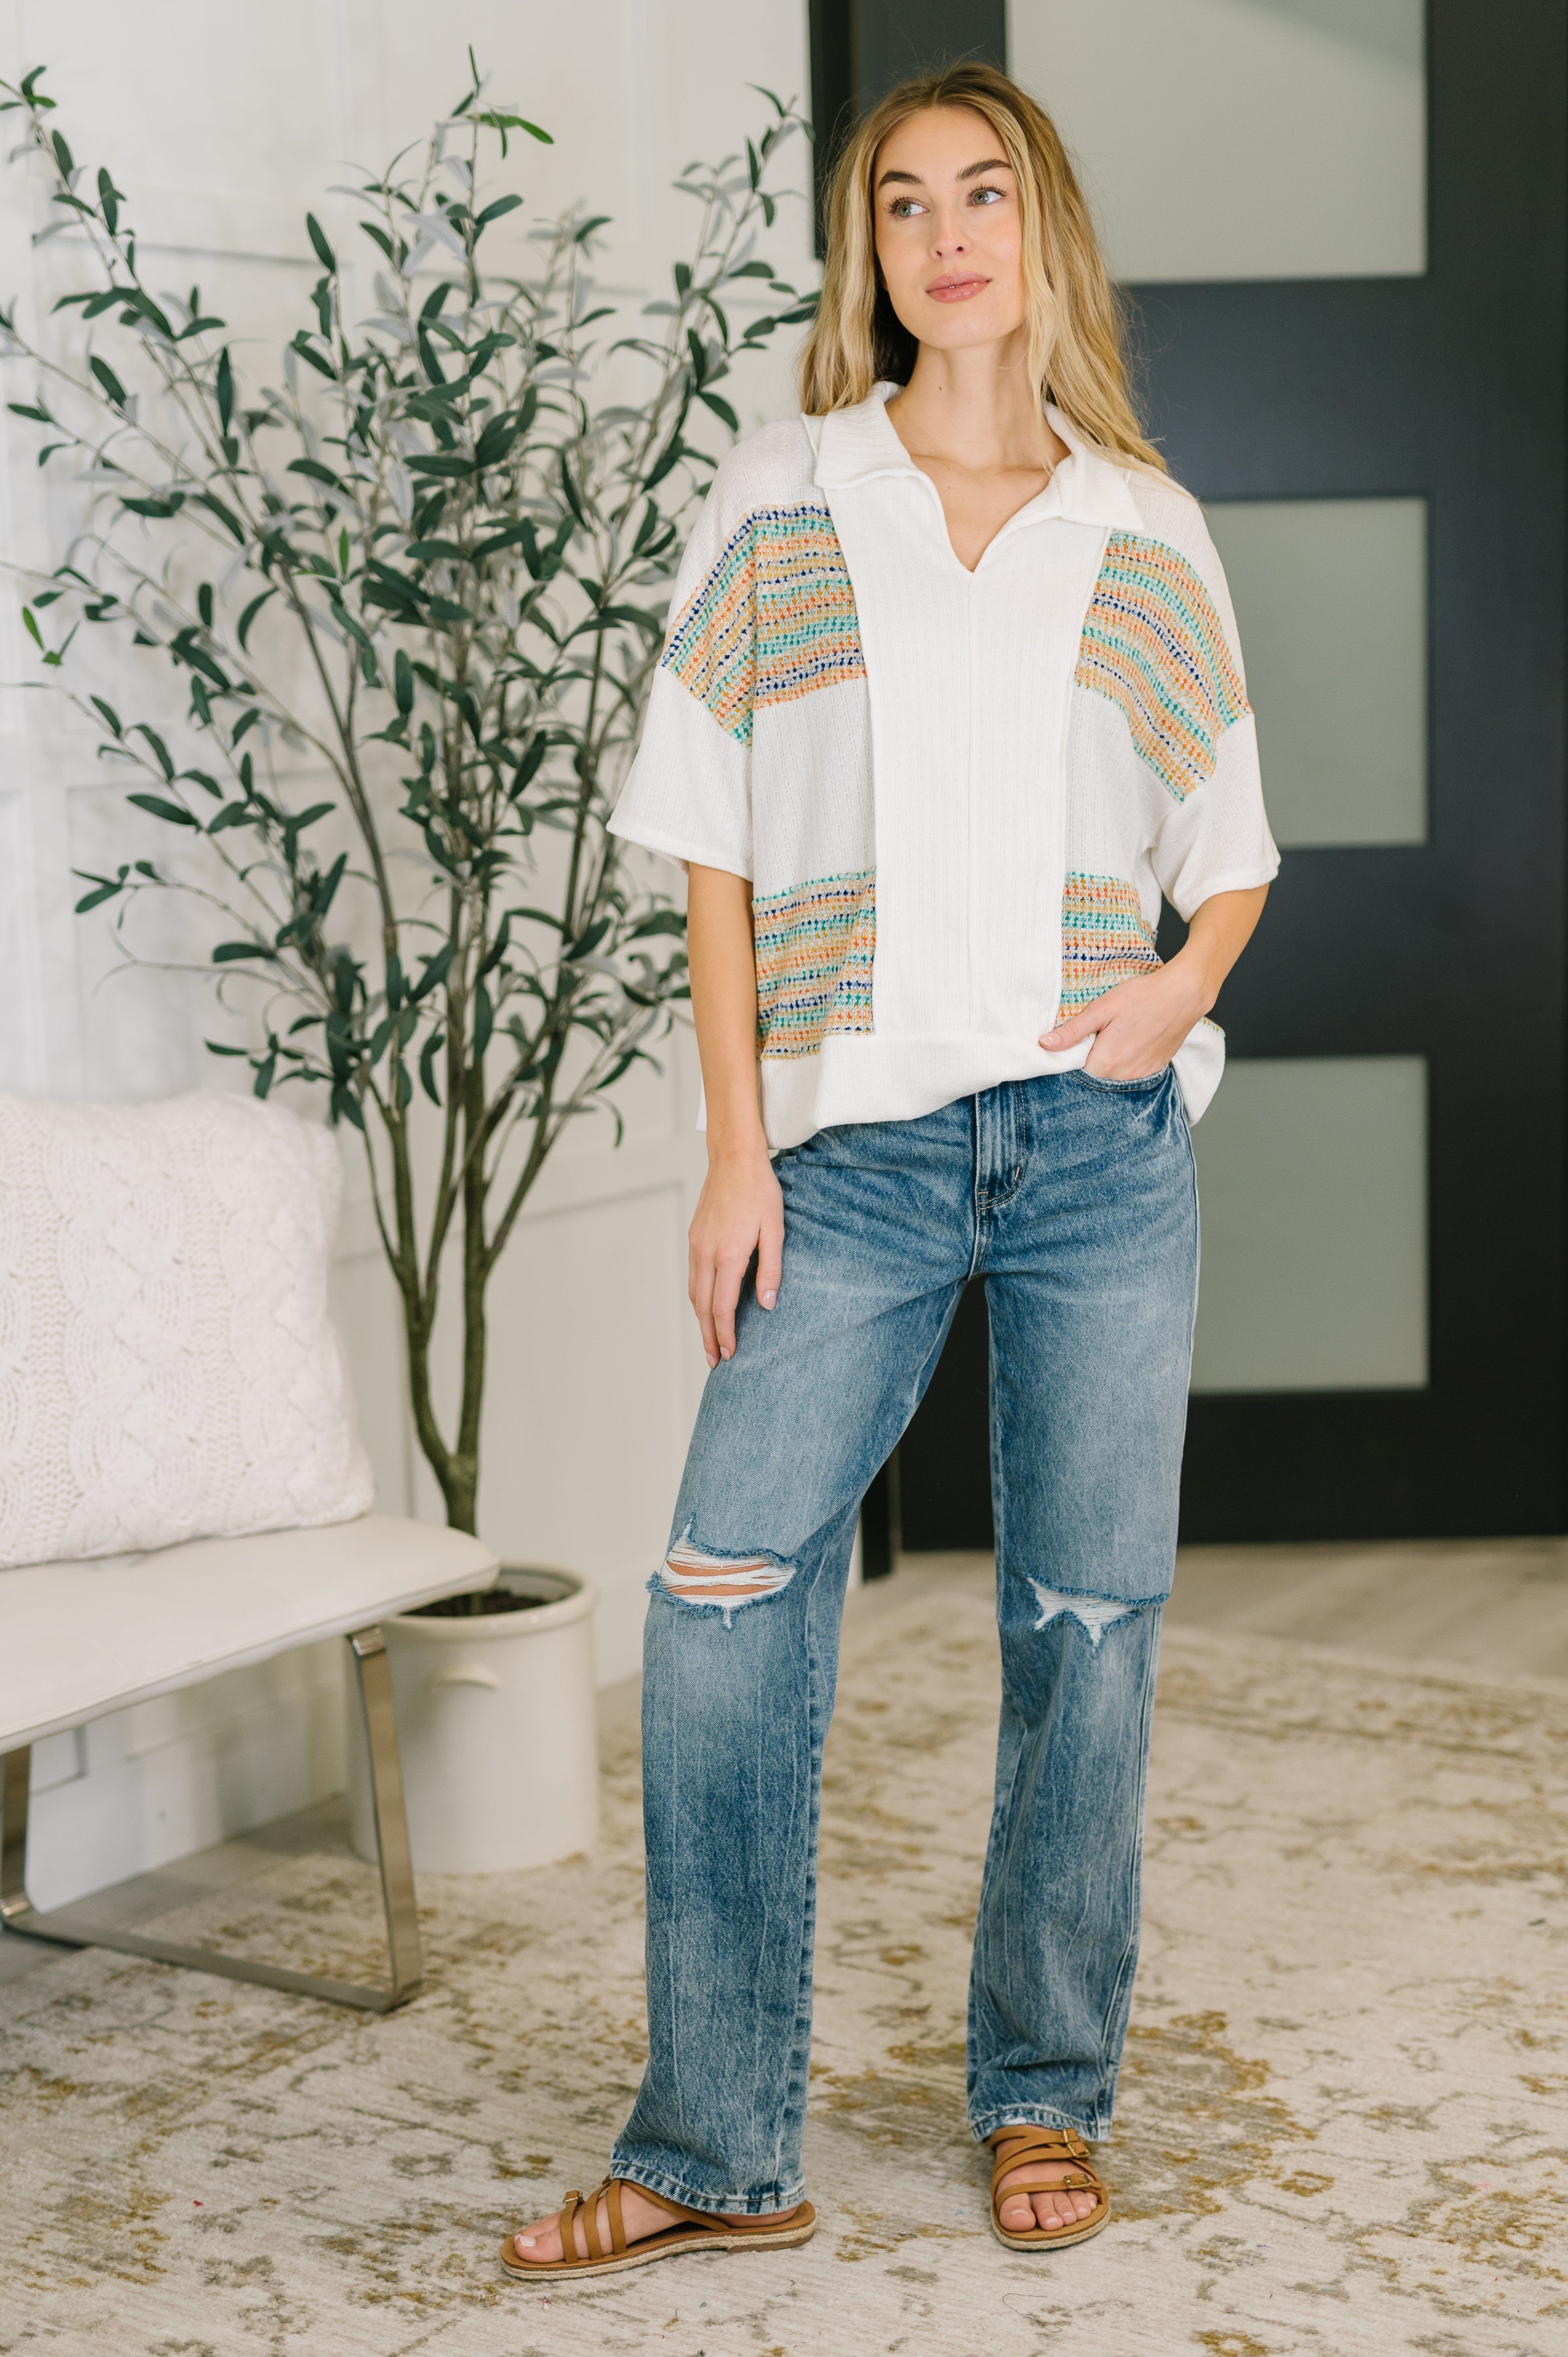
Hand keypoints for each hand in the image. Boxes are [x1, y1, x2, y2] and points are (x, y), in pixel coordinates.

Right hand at [688, 1142, 783, 1368]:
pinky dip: (698, 1298)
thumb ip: (771, 1269)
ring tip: (709, 1339)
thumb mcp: (775, 1230)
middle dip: (708, 1336)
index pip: (722, 1307)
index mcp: (729, 1255)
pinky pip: (693, 1276)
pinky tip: (707, 1305)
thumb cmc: (760, 1192)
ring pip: (694, 1292)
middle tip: (714, 1360)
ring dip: (701, 1319)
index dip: (725, 1333)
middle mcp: (707, 1254)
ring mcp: (697, 1245)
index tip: (729, 1354)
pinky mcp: (695, 1237)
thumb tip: (767, 1304)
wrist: (734, 1159)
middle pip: (703, 1306)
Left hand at [1039, 958, 1206, 1077]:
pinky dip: (1124, 1064)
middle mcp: (1123, 1076)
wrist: (1184, 994)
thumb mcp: (1102, 1008)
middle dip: (1088, 1062)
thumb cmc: (1143, 997)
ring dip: (1107, 1064)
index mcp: (1106, 1062)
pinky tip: (1128, 1043)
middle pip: (1093, 1078)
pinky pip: (1130, 1074)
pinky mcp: (1154, 1070)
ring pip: (1112, 1077)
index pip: (1074, 1074)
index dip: (1069, 1060)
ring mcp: (1141, 1075)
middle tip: (1094, 1037)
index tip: (1071, 1045)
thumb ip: (1073, 1031)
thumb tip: (1044, 1045)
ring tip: (1113, 1038)